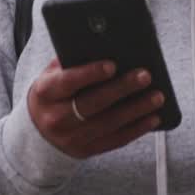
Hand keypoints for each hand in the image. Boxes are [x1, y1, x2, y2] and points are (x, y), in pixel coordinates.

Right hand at [28, 58, 164, 158]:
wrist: (37, 129)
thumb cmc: (54, 91)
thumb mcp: (54, 73)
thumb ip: (74, 60)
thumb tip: (108, 43)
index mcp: (45, 93)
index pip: (67, 82)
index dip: (90, 74)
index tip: (112, 65)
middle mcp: (56, 118)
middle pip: (92, 103)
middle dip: (122, 89)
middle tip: (145, 76)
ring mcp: (70, 138)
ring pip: (108, 123)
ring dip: (136, 110)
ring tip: (157, 96)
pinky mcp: (85, 151)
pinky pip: (115, 141)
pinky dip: (137, 129)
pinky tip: (153, 118)